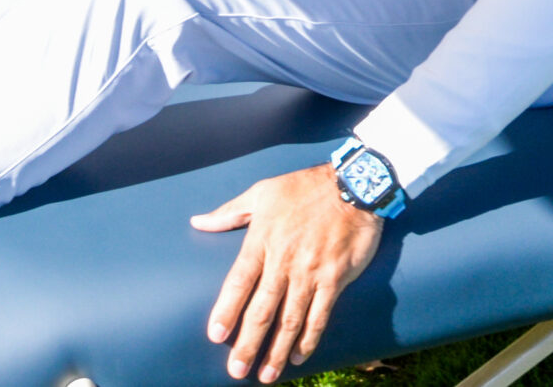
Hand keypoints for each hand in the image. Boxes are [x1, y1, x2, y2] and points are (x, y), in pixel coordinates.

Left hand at [191, 165, 383, 382]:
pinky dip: (309, 339)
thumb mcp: (263, 191)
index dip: (226, 311)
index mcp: (263, 240)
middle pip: (262, 310)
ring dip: (277, 351)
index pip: (239, 282)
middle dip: (248, 343)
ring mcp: (311, 272)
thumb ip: (230, 211)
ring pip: (290, 319)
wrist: (354, 184)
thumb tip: (198, 222)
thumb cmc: (305, 187)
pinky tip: (299, 356)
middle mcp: (285, 260)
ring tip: (266, 375)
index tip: (215, 336)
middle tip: (237, 370)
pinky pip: (320, 315)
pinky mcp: (335, 278)